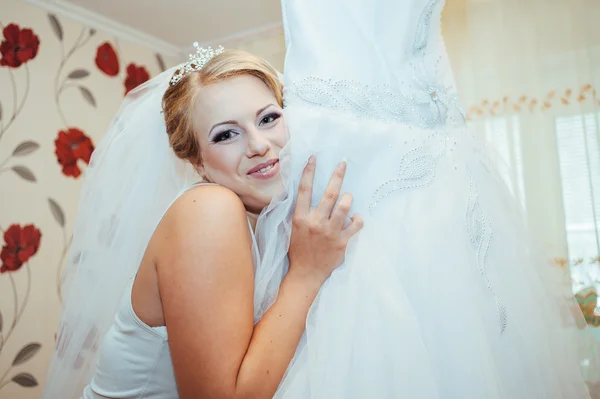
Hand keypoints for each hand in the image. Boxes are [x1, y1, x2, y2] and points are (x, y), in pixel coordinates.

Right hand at [288, 156, 363, 284]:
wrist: (306, 274)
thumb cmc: (298, 250)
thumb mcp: (292, 229)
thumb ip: (300, 212)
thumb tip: (305, 193)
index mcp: (301, 218)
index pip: (304, 190)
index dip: (309, 172)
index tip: (314, 158)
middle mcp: (315, 222)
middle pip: (329, 194)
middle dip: (337, 176)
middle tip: (343, 164)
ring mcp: (329, 232)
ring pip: (344, 207)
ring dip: (348, 198)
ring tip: (348, 196)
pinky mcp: (341, 242)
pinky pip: (355, 225)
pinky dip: (357, 220)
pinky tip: (355, 219)